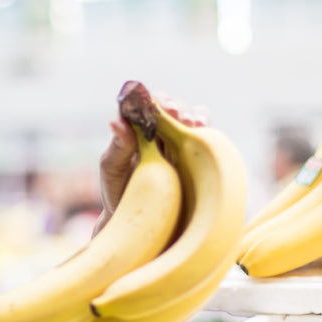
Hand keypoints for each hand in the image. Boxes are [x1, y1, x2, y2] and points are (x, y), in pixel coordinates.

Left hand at [94, 94, 209, 233]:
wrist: (139, 222)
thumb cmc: (119, 191)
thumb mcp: (112, 168)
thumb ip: (117, 145)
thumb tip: (116, 121)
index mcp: (137, 129)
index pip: (146, 105)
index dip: (152, 100)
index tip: (155, 104)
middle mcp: (161, 132)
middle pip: (173, 107)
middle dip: (176, 106)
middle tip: (175, 113)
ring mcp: (180, 144)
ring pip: (193, 119)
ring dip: (195, 115)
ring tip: (193, 123)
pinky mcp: (197, 158)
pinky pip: (207, 139)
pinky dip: (209, 132)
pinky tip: (205, 133)